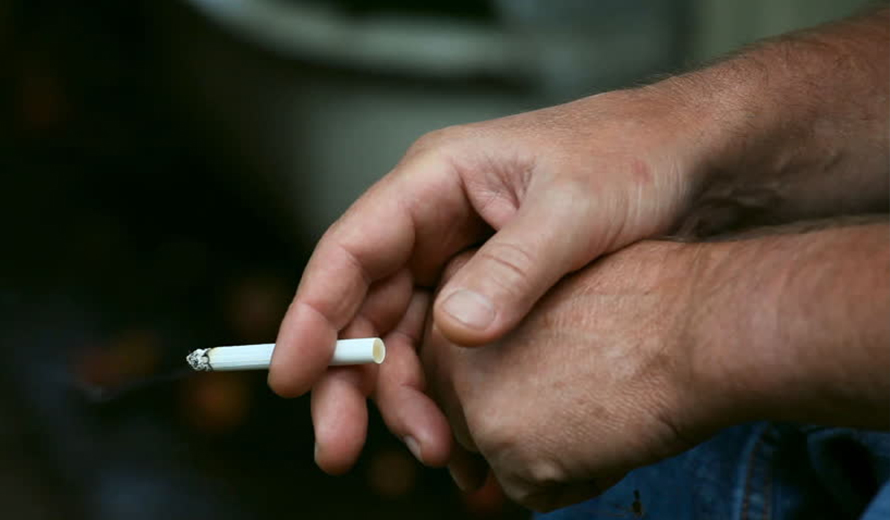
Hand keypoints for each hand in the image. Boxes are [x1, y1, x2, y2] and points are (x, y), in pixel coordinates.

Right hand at [268, 87, 706, 473]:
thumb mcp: (578, 209)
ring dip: (399, 396)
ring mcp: (457, 256)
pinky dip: (441, 391)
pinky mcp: (486, 288)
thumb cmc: (632, 159)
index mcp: (437, 181)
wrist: (688, 161)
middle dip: (348, 379)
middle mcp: (433, 219)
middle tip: (338, 447)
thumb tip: (456, 333)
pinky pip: (442, 347)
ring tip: (429, 452)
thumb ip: (516, 268)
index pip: (351, 249)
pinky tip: (453, 433)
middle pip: (363, 303)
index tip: (293, 376)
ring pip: (400, 335)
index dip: (312, 315)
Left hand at [422, 241, 726, 511]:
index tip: (570, 358)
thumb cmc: (649, 303)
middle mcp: (447, 340)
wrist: (696, 328)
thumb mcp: (555, 290)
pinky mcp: (498, 442)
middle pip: (475, 414)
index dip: (528, 375)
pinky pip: (531, 491)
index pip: (469, 368)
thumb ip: (508, 327)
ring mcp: (468, 391)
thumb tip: (500, 382)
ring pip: (501, 454)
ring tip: (600, 402)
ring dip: (554, 448)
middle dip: (532, 418)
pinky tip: (607, 436)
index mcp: (461, 292)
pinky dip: (577, 480)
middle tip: (590, 384)